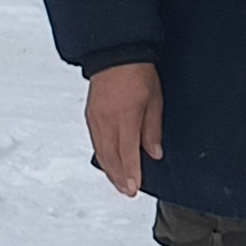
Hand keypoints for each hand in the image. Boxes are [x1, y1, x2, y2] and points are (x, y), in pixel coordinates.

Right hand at [84, 62, 162, 195]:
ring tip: (119, 183)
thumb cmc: (138, 73)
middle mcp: (106, 121)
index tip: (134, 188)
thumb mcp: (154, 101)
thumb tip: (154, 153)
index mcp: (124, 117)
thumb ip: (152, 129)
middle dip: (119, 177)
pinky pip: (95, 142)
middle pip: (110, 157)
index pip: (127, 153)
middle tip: (127, 192)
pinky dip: (102, 156)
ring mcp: (95, 119)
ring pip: (101, 152)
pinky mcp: (90, 116)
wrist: (115, 54)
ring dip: (110, 170)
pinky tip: (108, 163)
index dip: (130, 173)